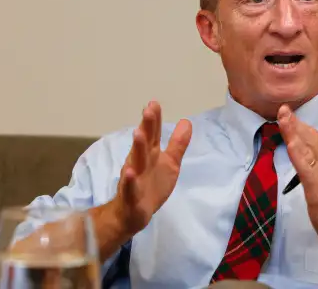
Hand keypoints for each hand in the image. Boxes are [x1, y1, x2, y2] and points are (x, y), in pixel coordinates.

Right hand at [111, 101, 191, 235]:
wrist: (133, 214)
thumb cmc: (151, 185)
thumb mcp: (170, 163)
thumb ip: (177, 144)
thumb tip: (186, 121)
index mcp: (150, 154)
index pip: (152, 134)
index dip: (154, 119)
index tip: (154, 102)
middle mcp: (140, 162)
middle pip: (144, 142)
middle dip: (146, 126)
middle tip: (148, 110)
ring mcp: (135, 178)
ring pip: (136, 161)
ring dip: (137, 147)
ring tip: (138, 133)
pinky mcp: (132, 196)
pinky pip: (130, 188)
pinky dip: (130, 180)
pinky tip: (131, 172)